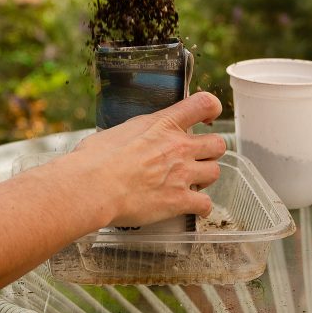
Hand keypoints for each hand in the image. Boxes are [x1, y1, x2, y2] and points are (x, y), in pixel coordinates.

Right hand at [68, 91, 226, 227]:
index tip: (208, 117)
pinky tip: (194, 208)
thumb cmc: (95, 158)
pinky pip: (206, 204)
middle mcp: (178, 146)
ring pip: (215, 172)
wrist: (93, 186)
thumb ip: (134, 133)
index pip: (203, 104)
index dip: (211, 109)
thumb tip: (127, 141)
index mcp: (163, 124)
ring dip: (205, 178)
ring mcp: (182, 174)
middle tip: (196, 158)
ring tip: (193, 183)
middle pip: (218, 144)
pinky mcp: (179, 200)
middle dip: (210, 152)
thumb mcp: (118, 131)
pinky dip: (202, 207)